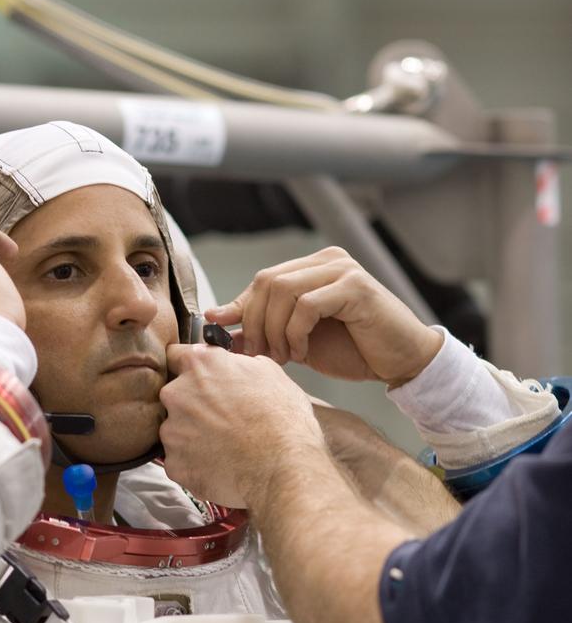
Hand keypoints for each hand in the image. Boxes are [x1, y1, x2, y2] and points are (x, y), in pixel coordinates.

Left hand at [159, 344, 324, 505]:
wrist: (282, 467)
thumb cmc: (282, 419)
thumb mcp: (270, 373)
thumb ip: (238, 363)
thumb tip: (233, 364)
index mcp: (200, 366)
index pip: (175, 356)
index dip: (189, 369)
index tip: (200, 379)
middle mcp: (177, 394)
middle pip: (175, 396)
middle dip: (192, 405)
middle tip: (222, 419)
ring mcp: (172, 431)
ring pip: (176, 430)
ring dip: (193, 436)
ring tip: (225, 446)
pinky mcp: (174, 463)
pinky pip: (180, 460)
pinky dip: (196, 464)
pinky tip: (220, 465)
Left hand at [205, 247, 441, 386]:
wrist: (402, 362)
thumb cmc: (354, 350)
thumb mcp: (298, 342)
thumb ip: (265, 331)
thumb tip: (220, 329)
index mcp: (312, 268)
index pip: (262, 281)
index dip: (239, 308)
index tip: (222, 336)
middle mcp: (327, 260)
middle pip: (267, 282)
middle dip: (254, 323)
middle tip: (259, 355)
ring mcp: (343, 269)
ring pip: (283, 290)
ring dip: (274, 330)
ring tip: (284, 357)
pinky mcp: (356, 287)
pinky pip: (307, 304)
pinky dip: (296, 332)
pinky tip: (303, 353)